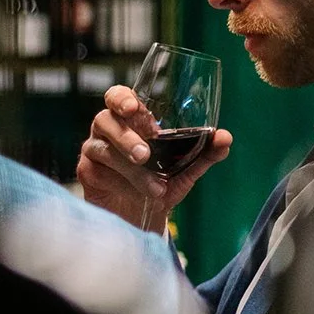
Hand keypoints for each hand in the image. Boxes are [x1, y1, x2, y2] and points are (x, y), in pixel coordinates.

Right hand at [76, 84, 231, 233]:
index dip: (121, 98)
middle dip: (126, 137)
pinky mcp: (88, 173)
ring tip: (155, 187)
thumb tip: (225, 138)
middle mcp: (107, 130)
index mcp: (130, 119)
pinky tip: (138, 195)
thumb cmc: (161, 182)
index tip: (132, 106)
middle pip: (104, 120)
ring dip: (131, 170)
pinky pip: (100, 174)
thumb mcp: (186, 168)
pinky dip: (123, 185)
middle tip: (146, 155)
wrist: (143, 216)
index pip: (117, 97)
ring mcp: (94, 150)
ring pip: (103, 150)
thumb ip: (205, 152)